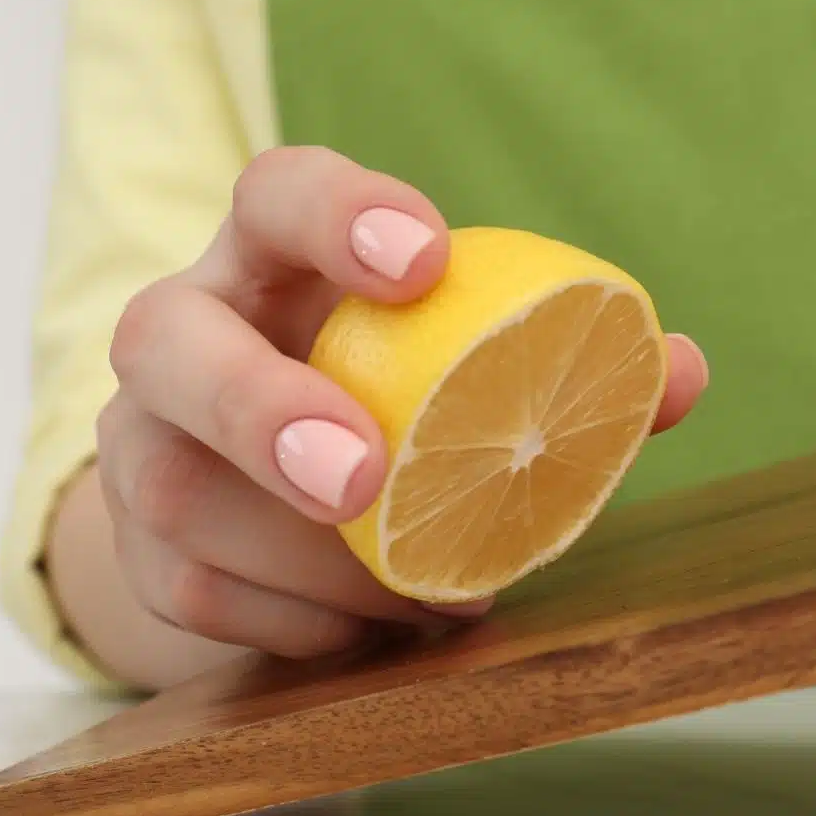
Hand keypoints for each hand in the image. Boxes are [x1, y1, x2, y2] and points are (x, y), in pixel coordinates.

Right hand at [93, 147, 708, 661]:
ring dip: (310, 555)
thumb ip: (570, 363)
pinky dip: (299, 618)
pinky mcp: (137, 545)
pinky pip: (193, 591)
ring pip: (174, 489)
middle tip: (361, 474)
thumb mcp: (465, 366)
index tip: (428, 259)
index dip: (340, 213)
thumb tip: (677, 372)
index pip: (278, 192)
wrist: (265, 494)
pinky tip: (373, 622)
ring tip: (427, 587)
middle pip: (165, 339)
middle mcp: (183, 332)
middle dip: (261, 407)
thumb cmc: (392, 400)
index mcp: (274, 260)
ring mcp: (140, 440)